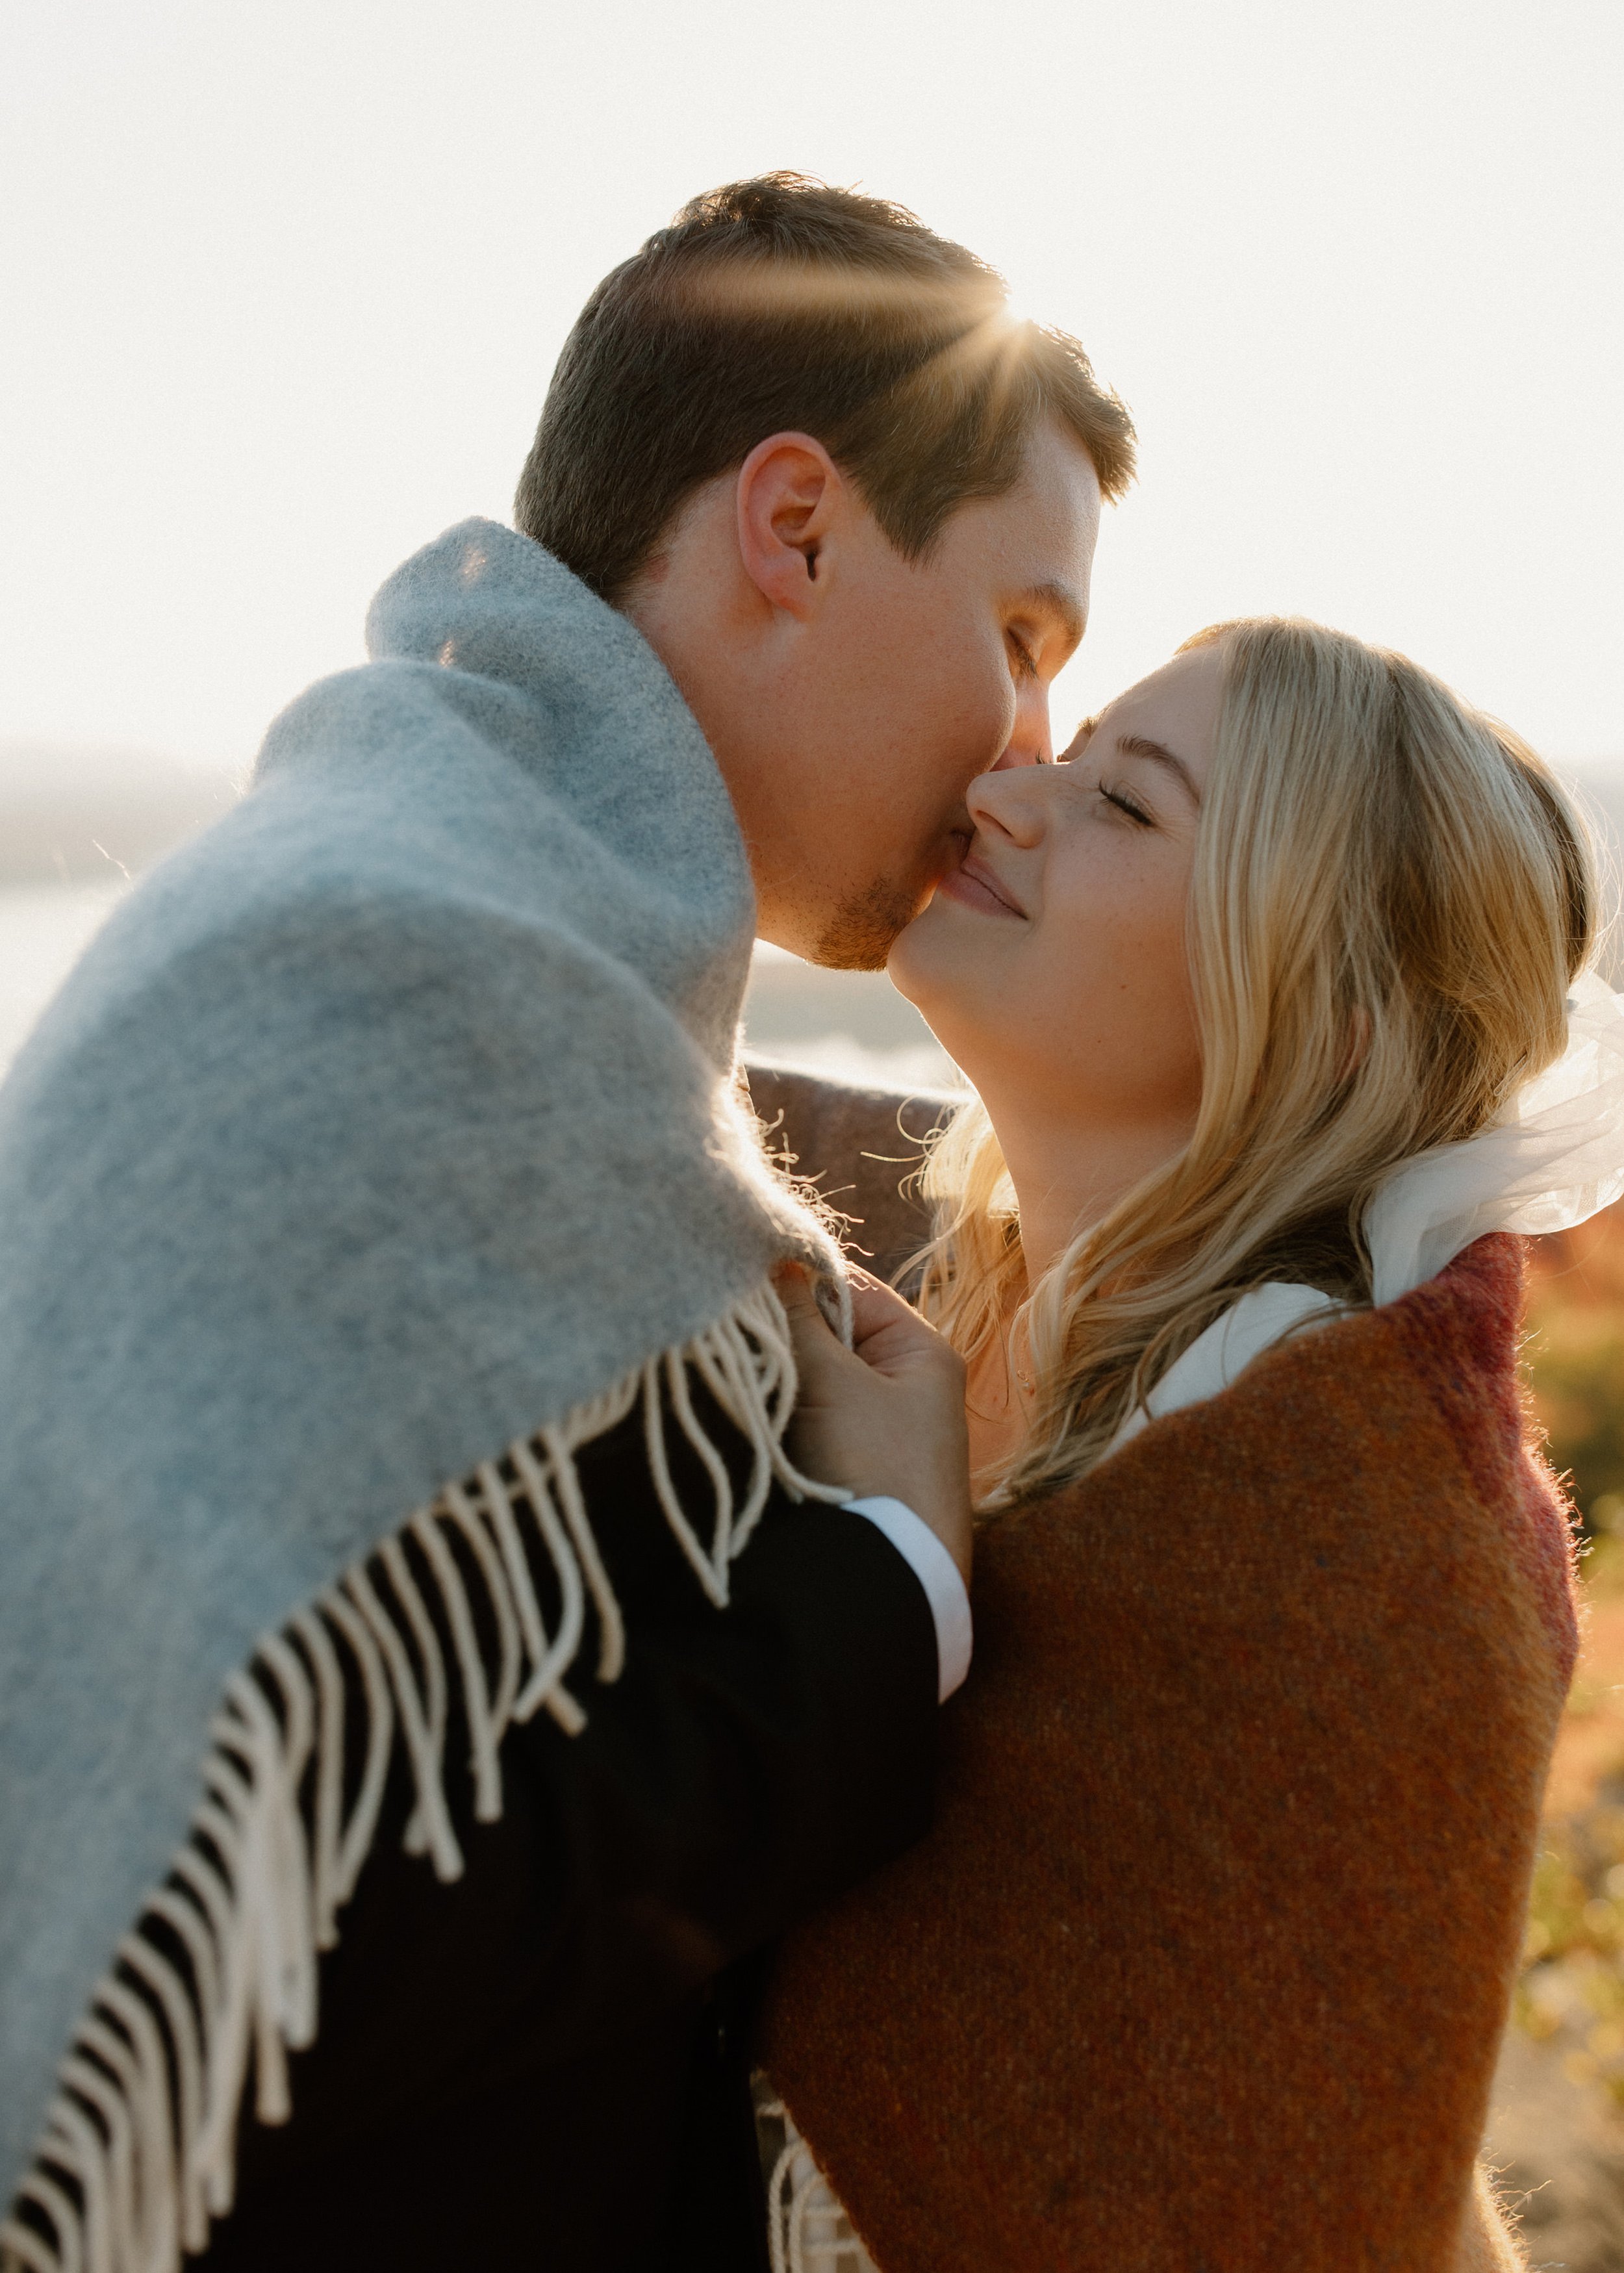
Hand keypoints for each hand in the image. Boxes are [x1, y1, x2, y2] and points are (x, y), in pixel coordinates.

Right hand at [774, 1265, 972, 1587]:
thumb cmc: (873, 1466)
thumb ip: (797, 1318)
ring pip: (814, 1380)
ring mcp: (882, 1431)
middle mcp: (907, 1385)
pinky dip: (784, 1417)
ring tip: (742, 1377)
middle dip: (783, 1335)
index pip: (849, 1288)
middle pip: (829, 1334)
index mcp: (921, 1352)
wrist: (889, 1578)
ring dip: (779, 1379)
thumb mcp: (831, 1381)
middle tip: (735, 1333)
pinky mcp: (856, 1470)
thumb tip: (773, 1258)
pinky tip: (757, 1419)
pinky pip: (811, 1422)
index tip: (742, 1281)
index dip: (796, 1281)